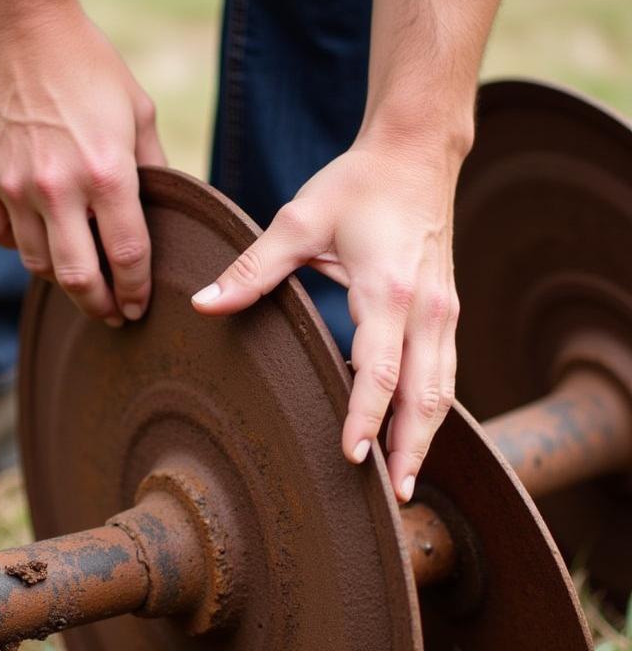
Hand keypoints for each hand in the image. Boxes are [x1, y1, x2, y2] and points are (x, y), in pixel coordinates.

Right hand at [0, 2, 165, 325]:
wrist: (22, 27)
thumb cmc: (90, 67)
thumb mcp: (138, 112)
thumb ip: (152, 170)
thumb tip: (161, 219)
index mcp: (107, 172)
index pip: (127, 256)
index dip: (136, 291)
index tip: (139, 307)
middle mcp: (59, 187)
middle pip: (79, 278)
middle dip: (100, 307)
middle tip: (112, 315)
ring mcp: (15, 185)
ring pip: (37, 265)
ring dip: (61, 282)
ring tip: (79, 282)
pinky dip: (17, 246)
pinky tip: (36, 237)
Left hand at [191, 138, 461, 501]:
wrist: (417, 152)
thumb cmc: (357, 185)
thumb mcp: (299, 221)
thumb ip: (252, 269)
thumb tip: (203, 304)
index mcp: (389, 289)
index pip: (381, 370)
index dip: (366, 417)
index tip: (352, 456)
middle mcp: (427, 308)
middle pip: (424, 395)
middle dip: (409, 449)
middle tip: (393, 498)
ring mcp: (444, 313)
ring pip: (441, 391)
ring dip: (424, 439)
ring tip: (405, 485)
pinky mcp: (446, 314)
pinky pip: (443, 375)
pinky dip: (429, 413)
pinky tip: (411, 439)